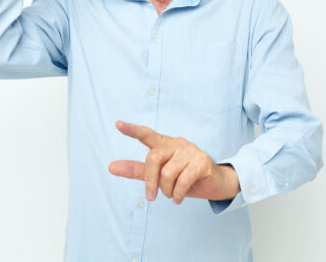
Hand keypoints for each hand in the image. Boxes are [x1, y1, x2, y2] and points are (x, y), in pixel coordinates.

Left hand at [109, 121, 240, 204]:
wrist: (214, 184)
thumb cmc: (184, 178)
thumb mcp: (158, 176)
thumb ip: (136, 170)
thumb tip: (111, 167)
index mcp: (164, 144)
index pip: (146, 134)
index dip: (132, 130)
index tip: (118, 124)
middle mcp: (176, 143)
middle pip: (153, 158)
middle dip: (150, 181)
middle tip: (152, 197)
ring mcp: (190, 150)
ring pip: (168, 172)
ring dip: (167, 190)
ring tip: (172, 195)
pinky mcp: (202, 161)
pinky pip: (183, 180)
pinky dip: (177, 194)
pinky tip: (178, 199)